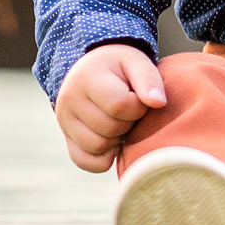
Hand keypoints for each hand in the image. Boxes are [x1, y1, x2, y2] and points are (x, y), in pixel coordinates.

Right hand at [55, 43, 166, 172]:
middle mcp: (69, 100)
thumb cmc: (119, 67)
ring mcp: (65, 122)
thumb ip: (149, 80)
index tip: (139, 99)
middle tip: (130, 111)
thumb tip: (159, 103)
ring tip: (120, 122)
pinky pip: (84, 161)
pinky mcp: (67, 138)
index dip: (137, 108)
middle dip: (128, 123)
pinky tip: (113, 143)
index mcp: (87, 78)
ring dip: (117, 140)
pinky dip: (103, 159)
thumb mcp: (136, 63)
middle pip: (109, 128)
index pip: (118, 105)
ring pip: (97, 147)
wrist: (92, 68)